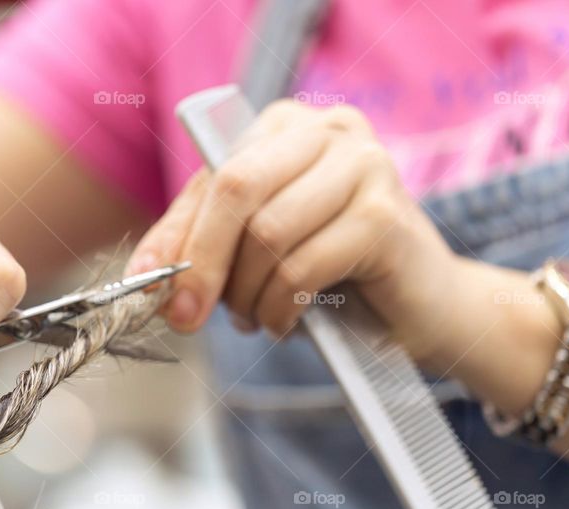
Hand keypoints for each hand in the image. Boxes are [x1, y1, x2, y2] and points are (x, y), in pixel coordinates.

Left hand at [128, 100, 456, 357]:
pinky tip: (285, 322)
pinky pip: (302, 267)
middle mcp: (329, 130)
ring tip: (254, 317)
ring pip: (267, 233)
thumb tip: (142, 275)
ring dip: (247, 293)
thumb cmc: (333, 273)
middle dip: (202, 262)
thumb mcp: (257, 252)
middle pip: (236, 189)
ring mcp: (365, 165)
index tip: (149, 286)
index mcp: (288, 126)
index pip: (213, 174)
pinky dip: (280, 308)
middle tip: (186, 315)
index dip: (176, 234)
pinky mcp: (386, 214)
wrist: (426, 305)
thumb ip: (202, 247)